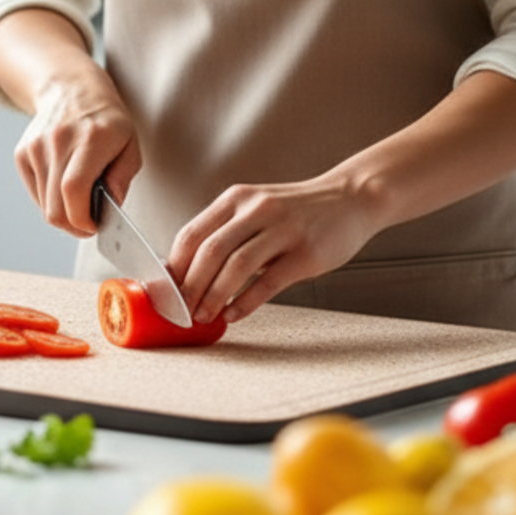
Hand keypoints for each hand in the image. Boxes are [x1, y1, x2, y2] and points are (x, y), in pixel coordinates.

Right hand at [13, 70, 141, 237]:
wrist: (72, 90)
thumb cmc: (106, 121)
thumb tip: (110, 206)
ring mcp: (36, 147)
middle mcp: (58, 141)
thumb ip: (123, 177)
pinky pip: (36, 194)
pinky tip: (64, 186)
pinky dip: (50, 200)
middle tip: (89, 223)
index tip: (95, 225)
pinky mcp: (22, 153)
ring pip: (45, 206)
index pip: (74, 190)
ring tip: (80, 202)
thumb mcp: (130, 144)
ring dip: (63, 214)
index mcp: (90, 138)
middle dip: (74, 226)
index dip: (82, 218)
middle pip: (55, 207)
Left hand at [166, 173, 382, 324]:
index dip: (174, 266)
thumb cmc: (298, 211)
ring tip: (204, 316)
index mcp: (237, 199)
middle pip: (210, 251)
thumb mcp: (256, 208)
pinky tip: (234, 314)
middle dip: (189, 287)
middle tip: (181, 311)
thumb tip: (188, 271)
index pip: (192, 234)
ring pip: (236, 266)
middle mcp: (256, 209)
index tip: (165, 291)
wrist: (350, 198)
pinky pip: (268, 282)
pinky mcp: (306, 253)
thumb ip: (227, 232)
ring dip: (214, 296)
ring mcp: (283, 229)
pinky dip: (245, 302)